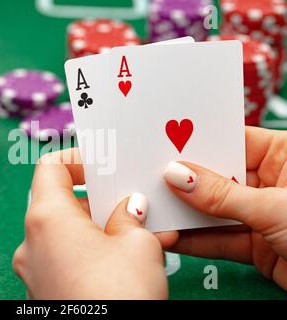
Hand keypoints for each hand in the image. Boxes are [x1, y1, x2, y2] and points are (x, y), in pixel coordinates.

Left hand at [13, 148, 177, 299]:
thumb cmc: (117, 297)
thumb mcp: (138, 245)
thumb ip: (131, 217)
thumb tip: (130, 209)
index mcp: (46, 218)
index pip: (50, 167)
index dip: (77, 159)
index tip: (102, 165)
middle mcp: (31, 242)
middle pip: (60, 202)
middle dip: (98, 200)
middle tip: (130, 201)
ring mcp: (35, 270)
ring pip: (65, 232)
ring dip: (98, 228)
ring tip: (136, 231)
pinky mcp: (45, 291)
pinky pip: (65, 258)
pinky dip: (89, 252)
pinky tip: (121, 260)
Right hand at [164, 127, 286, 289]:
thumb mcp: (274, 207)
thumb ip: (222, 195)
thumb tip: (178, 175)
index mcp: (282, 155)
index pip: (231, 141)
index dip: (197, 143)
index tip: (163, 146)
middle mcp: (270, 181)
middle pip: (216, 177)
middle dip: (182, 182)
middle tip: (147, 178)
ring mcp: (260, 214)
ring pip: (213, 210)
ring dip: (183, 214)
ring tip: (151, 209)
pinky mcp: (255, 244)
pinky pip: (218, 239)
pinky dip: (194, 241)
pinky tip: (170, 236)